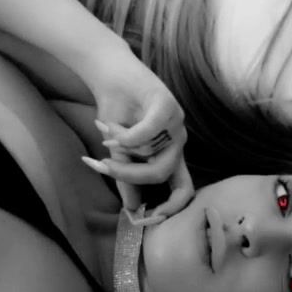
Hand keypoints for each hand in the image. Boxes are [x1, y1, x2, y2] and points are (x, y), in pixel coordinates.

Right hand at [81, 44, 194, 218]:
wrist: (108, 75)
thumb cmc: (116, 112)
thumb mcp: (119, 152)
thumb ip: (128, 178)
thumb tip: (132, 209)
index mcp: (170, 154)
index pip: (185, 189)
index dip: (172, 208)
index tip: (147, 216)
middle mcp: (178, 140)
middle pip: (161, 174)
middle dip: (131, 175)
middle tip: (107, 165)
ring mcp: (176, 122)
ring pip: (150, 152)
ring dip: (121, 145)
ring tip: (107, 129)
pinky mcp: (166, 105)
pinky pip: (146, 133)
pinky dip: (125, 134)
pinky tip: (109, 128)